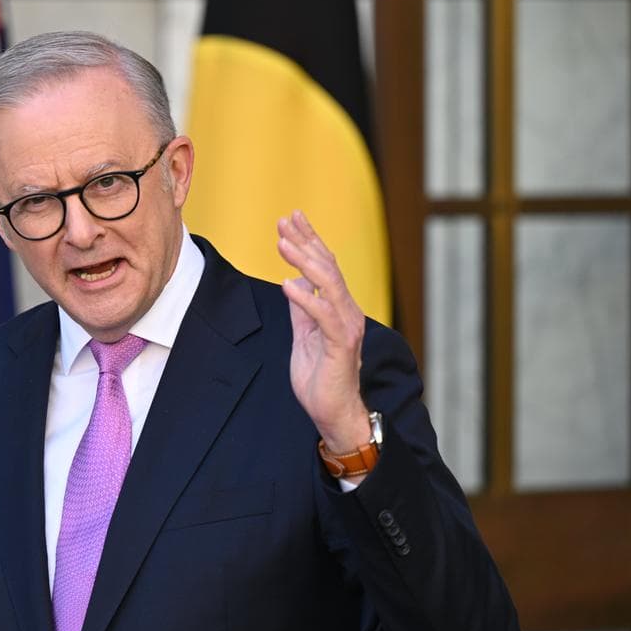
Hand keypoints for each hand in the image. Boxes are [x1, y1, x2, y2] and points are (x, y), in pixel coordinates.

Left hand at [277, 211, 371, 458]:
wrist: (333, 411)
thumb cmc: (320, 377)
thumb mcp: (304, 335)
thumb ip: (302, 310)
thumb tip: (293, 283)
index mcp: (339, 308)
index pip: (325, 266)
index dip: (309, 240)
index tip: (291, 219)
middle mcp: (347, 312)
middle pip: (328, 267)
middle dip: (305, 241)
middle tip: (284, 220)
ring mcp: (346, 327)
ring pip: (330, 284)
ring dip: (304, 261)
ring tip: (282, 243)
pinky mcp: (341, 345)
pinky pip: (324, 316)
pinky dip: (306, 298)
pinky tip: (288, 284)